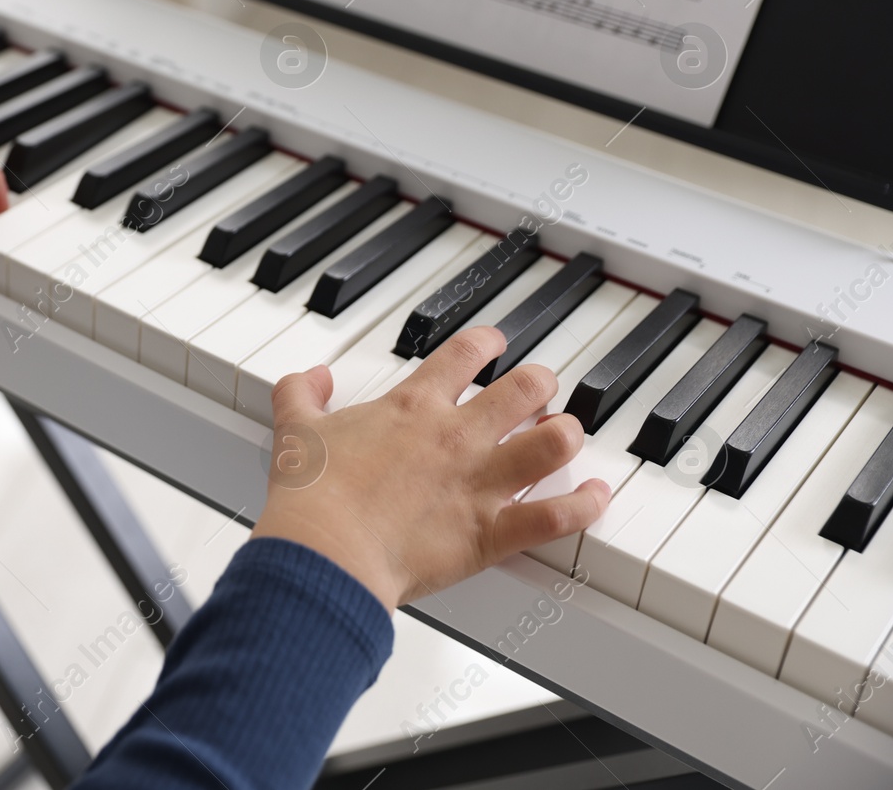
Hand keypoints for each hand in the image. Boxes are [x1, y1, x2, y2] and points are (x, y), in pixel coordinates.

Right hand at [250, 326, 608, 611]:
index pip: (463, 355)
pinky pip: (556, 516)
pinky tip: (597, 497)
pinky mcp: (490, 533)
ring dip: (567, 435)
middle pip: (524, 388)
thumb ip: (302, 393)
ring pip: (553, 442)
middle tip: (541, 388)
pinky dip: (585, 506)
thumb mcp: (296, 429)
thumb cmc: (313, 496)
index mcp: (413, 408)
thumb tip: (311, 377)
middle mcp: (456, 437)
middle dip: (541, 383)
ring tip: (566, 434)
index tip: (494, 343)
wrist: (325, 549)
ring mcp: (479, 483)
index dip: (486, 342)